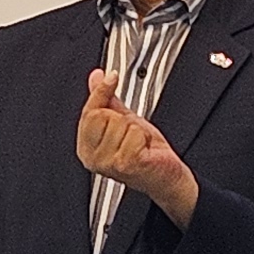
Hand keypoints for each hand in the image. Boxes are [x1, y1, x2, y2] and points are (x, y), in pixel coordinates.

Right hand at [77, 68, 199, 223]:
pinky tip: (145, 150)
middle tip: (132, 133)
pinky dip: (145, 137)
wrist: (166, 177)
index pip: (88, 112)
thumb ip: (106, 99)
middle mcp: (92, 158)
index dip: (101, 91)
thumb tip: (97, 76)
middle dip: (124, 118)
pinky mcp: (125, 163)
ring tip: (140, 143)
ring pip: (121, 123)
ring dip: (137, 129)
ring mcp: (107, 162)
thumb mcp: (122, 121)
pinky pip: (134, 133)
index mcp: (86, 148)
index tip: (112, 76)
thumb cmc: (145, 153)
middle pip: (102, 115)